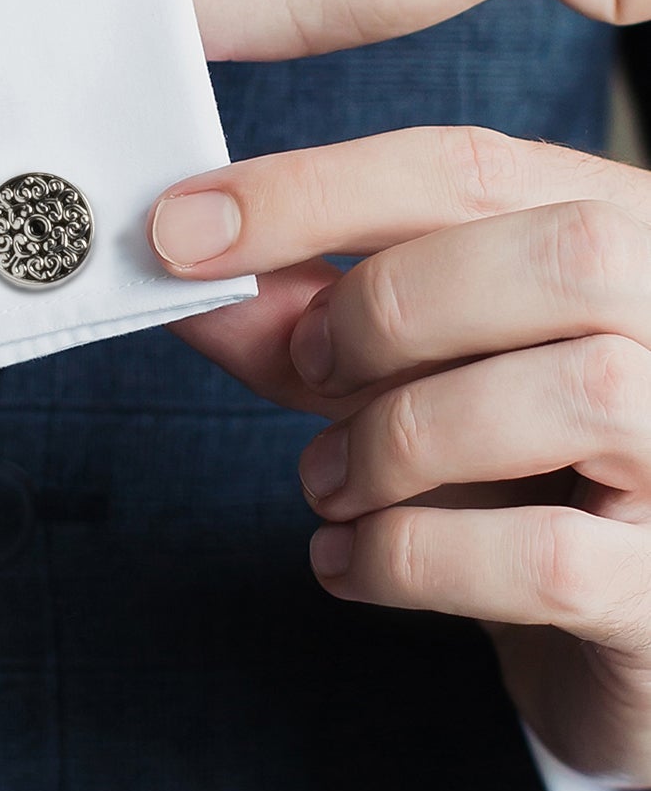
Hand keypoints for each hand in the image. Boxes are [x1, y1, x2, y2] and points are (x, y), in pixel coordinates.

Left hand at [147, 127, 650, 783]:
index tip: (183, 228)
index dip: (311, 190)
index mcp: (619, 234)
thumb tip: (185, 268)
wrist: (604, 624)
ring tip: (329, 482)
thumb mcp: (403, 370)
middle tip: (310, 367)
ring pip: (578, 393)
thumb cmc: (505, 467)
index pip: (471, 167)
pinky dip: (411, 556)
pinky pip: (547, 558)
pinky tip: (350, 563)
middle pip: (562, 254)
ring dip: (398, 437)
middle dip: (390, 306)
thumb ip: (307, 317)